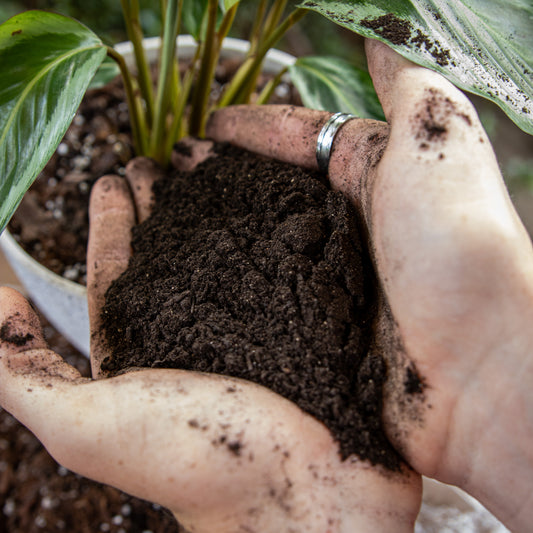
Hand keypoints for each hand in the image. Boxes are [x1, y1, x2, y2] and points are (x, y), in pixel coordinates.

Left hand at [0, 149, 419, 529]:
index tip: (111, 181)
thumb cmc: (190, 458)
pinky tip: (261, 192)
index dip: (112, 228)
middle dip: (158, 206)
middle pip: (172, 253)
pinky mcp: (293, 313)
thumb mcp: (83, 422)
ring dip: (209, 207)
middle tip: (152, 160)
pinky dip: (267, 220)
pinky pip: (276, 252)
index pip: (119, 275)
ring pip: (224, 247)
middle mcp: (194, 330)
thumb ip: (21, 373)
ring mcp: (248, 319)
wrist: (298, 487)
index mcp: (143, 350)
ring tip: (200, 163)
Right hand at [207, 40, 532, 530]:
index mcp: (378, 183)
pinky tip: (195, 280)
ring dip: (221, 231)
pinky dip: (231, 286)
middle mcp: (353, 231)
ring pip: (265, 246)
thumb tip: (379, 39)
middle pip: (281, 194)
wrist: (478, 371)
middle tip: (177, 172)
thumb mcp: (439, 147)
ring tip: (172, 219)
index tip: (212, 129)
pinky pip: (265, 299)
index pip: (308, 143)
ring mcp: (332, 284)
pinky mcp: (318, 331)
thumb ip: (409, 88)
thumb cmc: (458, 250)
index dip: (260, 130)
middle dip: (229, 178)